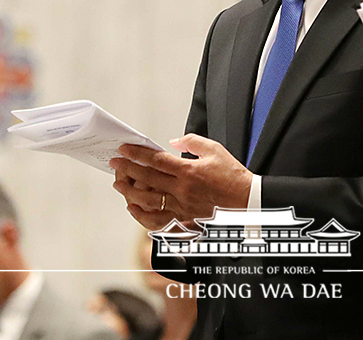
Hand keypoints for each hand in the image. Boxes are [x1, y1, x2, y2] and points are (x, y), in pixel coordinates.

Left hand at [111, 135, 252, 227]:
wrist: (247, 201)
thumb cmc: (232, 175)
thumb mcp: (215, 150)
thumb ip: (192, 142)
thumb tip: (172, 142)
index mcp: (189, 171)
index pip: (156, 160)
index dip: (137, 154)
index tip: (124, 150)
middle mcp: (182, 190)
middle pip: (147, 179)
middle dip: (127, 169)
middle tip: (115, 163)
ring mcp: (182, 207)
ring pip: (148, 201)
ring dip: (130, 192)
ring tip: (119, 184)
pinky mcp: (184, 220)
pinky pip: (158, 221)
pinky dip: (142, 216)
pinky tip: (134, 208)